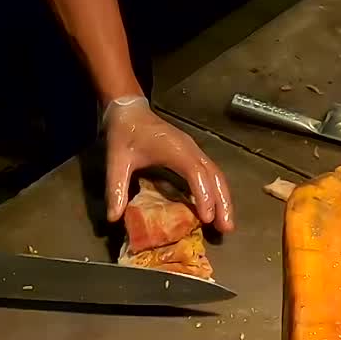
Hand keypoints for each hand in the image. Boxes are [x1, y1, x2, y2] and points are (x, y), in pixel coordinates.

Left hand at [103, 96, 234, 231]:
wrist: (129, 111)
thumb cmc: (124, 133)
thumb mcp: (116, 160)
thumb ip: (116, 188)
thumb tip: (113, 217)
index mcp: (175, 149)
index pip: (196, 173)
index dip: (204, 195)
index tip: (207, 218)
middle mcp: (190, 149)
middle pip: (215, 176)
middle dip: (223, 202)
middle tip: (226, 228)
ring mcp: (193, 151)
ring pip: (217, 175)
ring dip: (223, 199)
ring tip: (226, 224)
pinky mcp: (192, 155)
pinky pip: (210, 174)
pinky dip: (216, 192)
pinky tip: (214, 209)